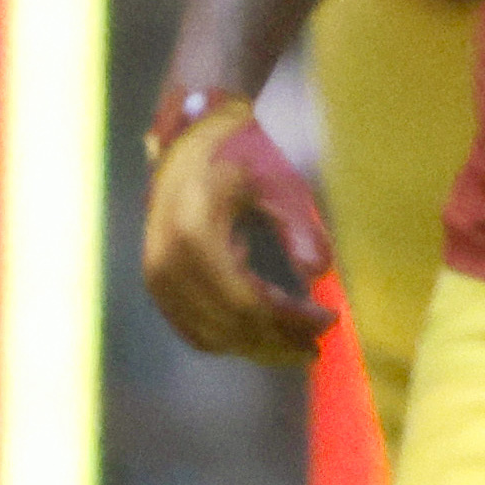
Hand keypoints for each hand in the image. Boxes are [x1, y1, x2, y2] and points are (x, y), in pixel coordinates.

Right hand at [142, 94, 337, 363]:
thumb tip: (319, 273)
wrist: (190, 139)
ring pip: (209, 335)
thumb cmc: (240, 154)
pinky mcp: (157, 283)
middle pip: (228, 326)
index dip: (290, 320)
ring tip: (298, 344)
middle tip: (319, 344)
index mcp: (194, 234)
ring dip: (256, 346)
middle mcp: (166, 262)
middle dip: (277, 342)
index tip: (329, 320)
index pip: (246, 301)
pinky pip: (192, 328)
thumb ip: (298, 227)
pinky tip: (264, 333)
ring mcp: (156, 276)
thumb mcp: (278, 182)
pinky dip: (229, 338)